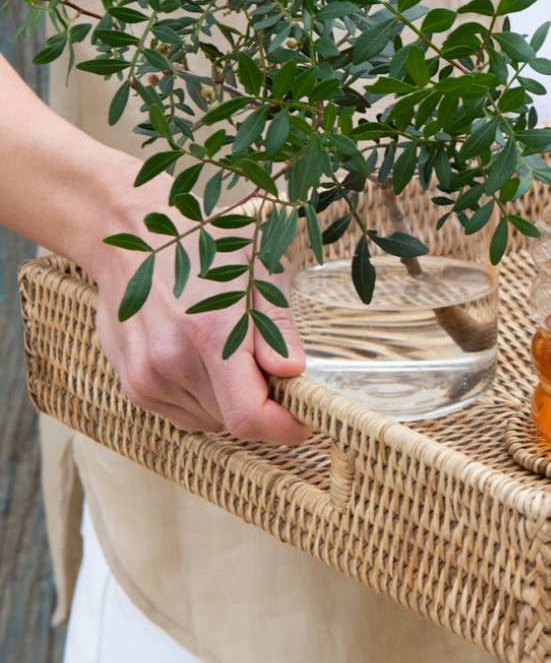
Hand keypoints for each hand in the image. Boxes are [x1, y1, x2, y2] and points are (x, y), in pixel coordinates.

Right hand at [84, 186, 307, 444]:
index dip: (284, 427)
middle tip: (271, 364)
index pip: (249, 416)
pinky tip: (204, 358)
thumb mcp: (259, 268)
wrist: (133, 235)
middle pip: (233, 420)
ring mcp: (146, 377)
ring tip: (232, 350)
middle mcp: (171, 362)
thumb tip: (293, 371)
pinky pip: (183, 413)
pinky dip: (205, 398)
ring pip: (209, 420)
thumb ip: (276, 326)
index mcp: (210, 332)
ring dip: (231, 400)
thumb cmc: (207, 244)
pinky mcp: (132, 384)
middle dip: (262, 403)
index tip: (306, 419)